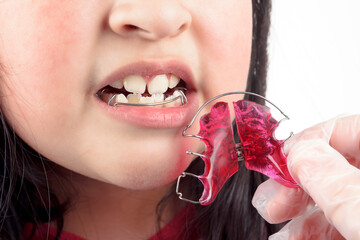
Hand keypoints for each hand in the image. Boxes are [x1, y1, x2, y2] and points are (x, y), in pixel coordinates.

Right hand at [251, 115, 359, 239]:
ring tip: (271, 213)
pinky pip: (337, 220)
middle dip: (293, 177)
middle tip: (272, 190)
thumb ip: (331, 180)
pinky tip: (288, 233)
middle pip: (333, 162)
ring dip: (293, 204)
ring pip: (331, 195)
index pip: (348, 127)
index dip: (309, 138)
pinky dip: (309, 225)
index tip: (281, 157)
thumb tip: (297, 151)